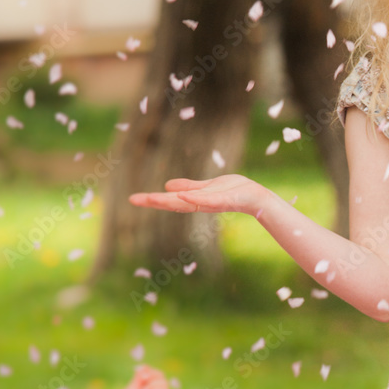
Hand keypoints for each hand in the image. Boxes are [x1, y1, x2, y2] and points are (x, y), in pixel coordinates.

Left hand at [114, 365, 168, 388]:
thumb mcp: (132, 387)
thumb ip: (139, 376)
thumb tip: (143, 366)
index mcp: (147, 387)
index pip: (153, 373)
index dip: (149, 369)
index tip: (142, 369)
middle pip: (160, 374)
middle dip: (152, 374)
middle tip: (144, 377)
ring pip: (163, 381)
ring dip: (152, 384)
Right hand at [129, 175, 268, 216]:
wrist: (254, 196)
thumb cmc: (232, 190)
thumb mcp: (207, 186)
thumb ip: (189, 186)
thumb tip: (168, 185)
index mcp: (195, 199)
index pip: (170, 199)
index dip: (152, 199)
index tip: (133, 198)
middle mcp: (199, 204)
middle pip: (173, 203)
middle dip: (154, 201)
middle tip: (134, 199)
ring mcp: (210, 203)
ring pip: (186, 202)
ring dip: (169, 200)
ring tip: (152, 197)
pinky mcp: (222, 200)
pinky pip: (206, 200)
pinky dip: (194, 199)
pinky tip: (183, 195)